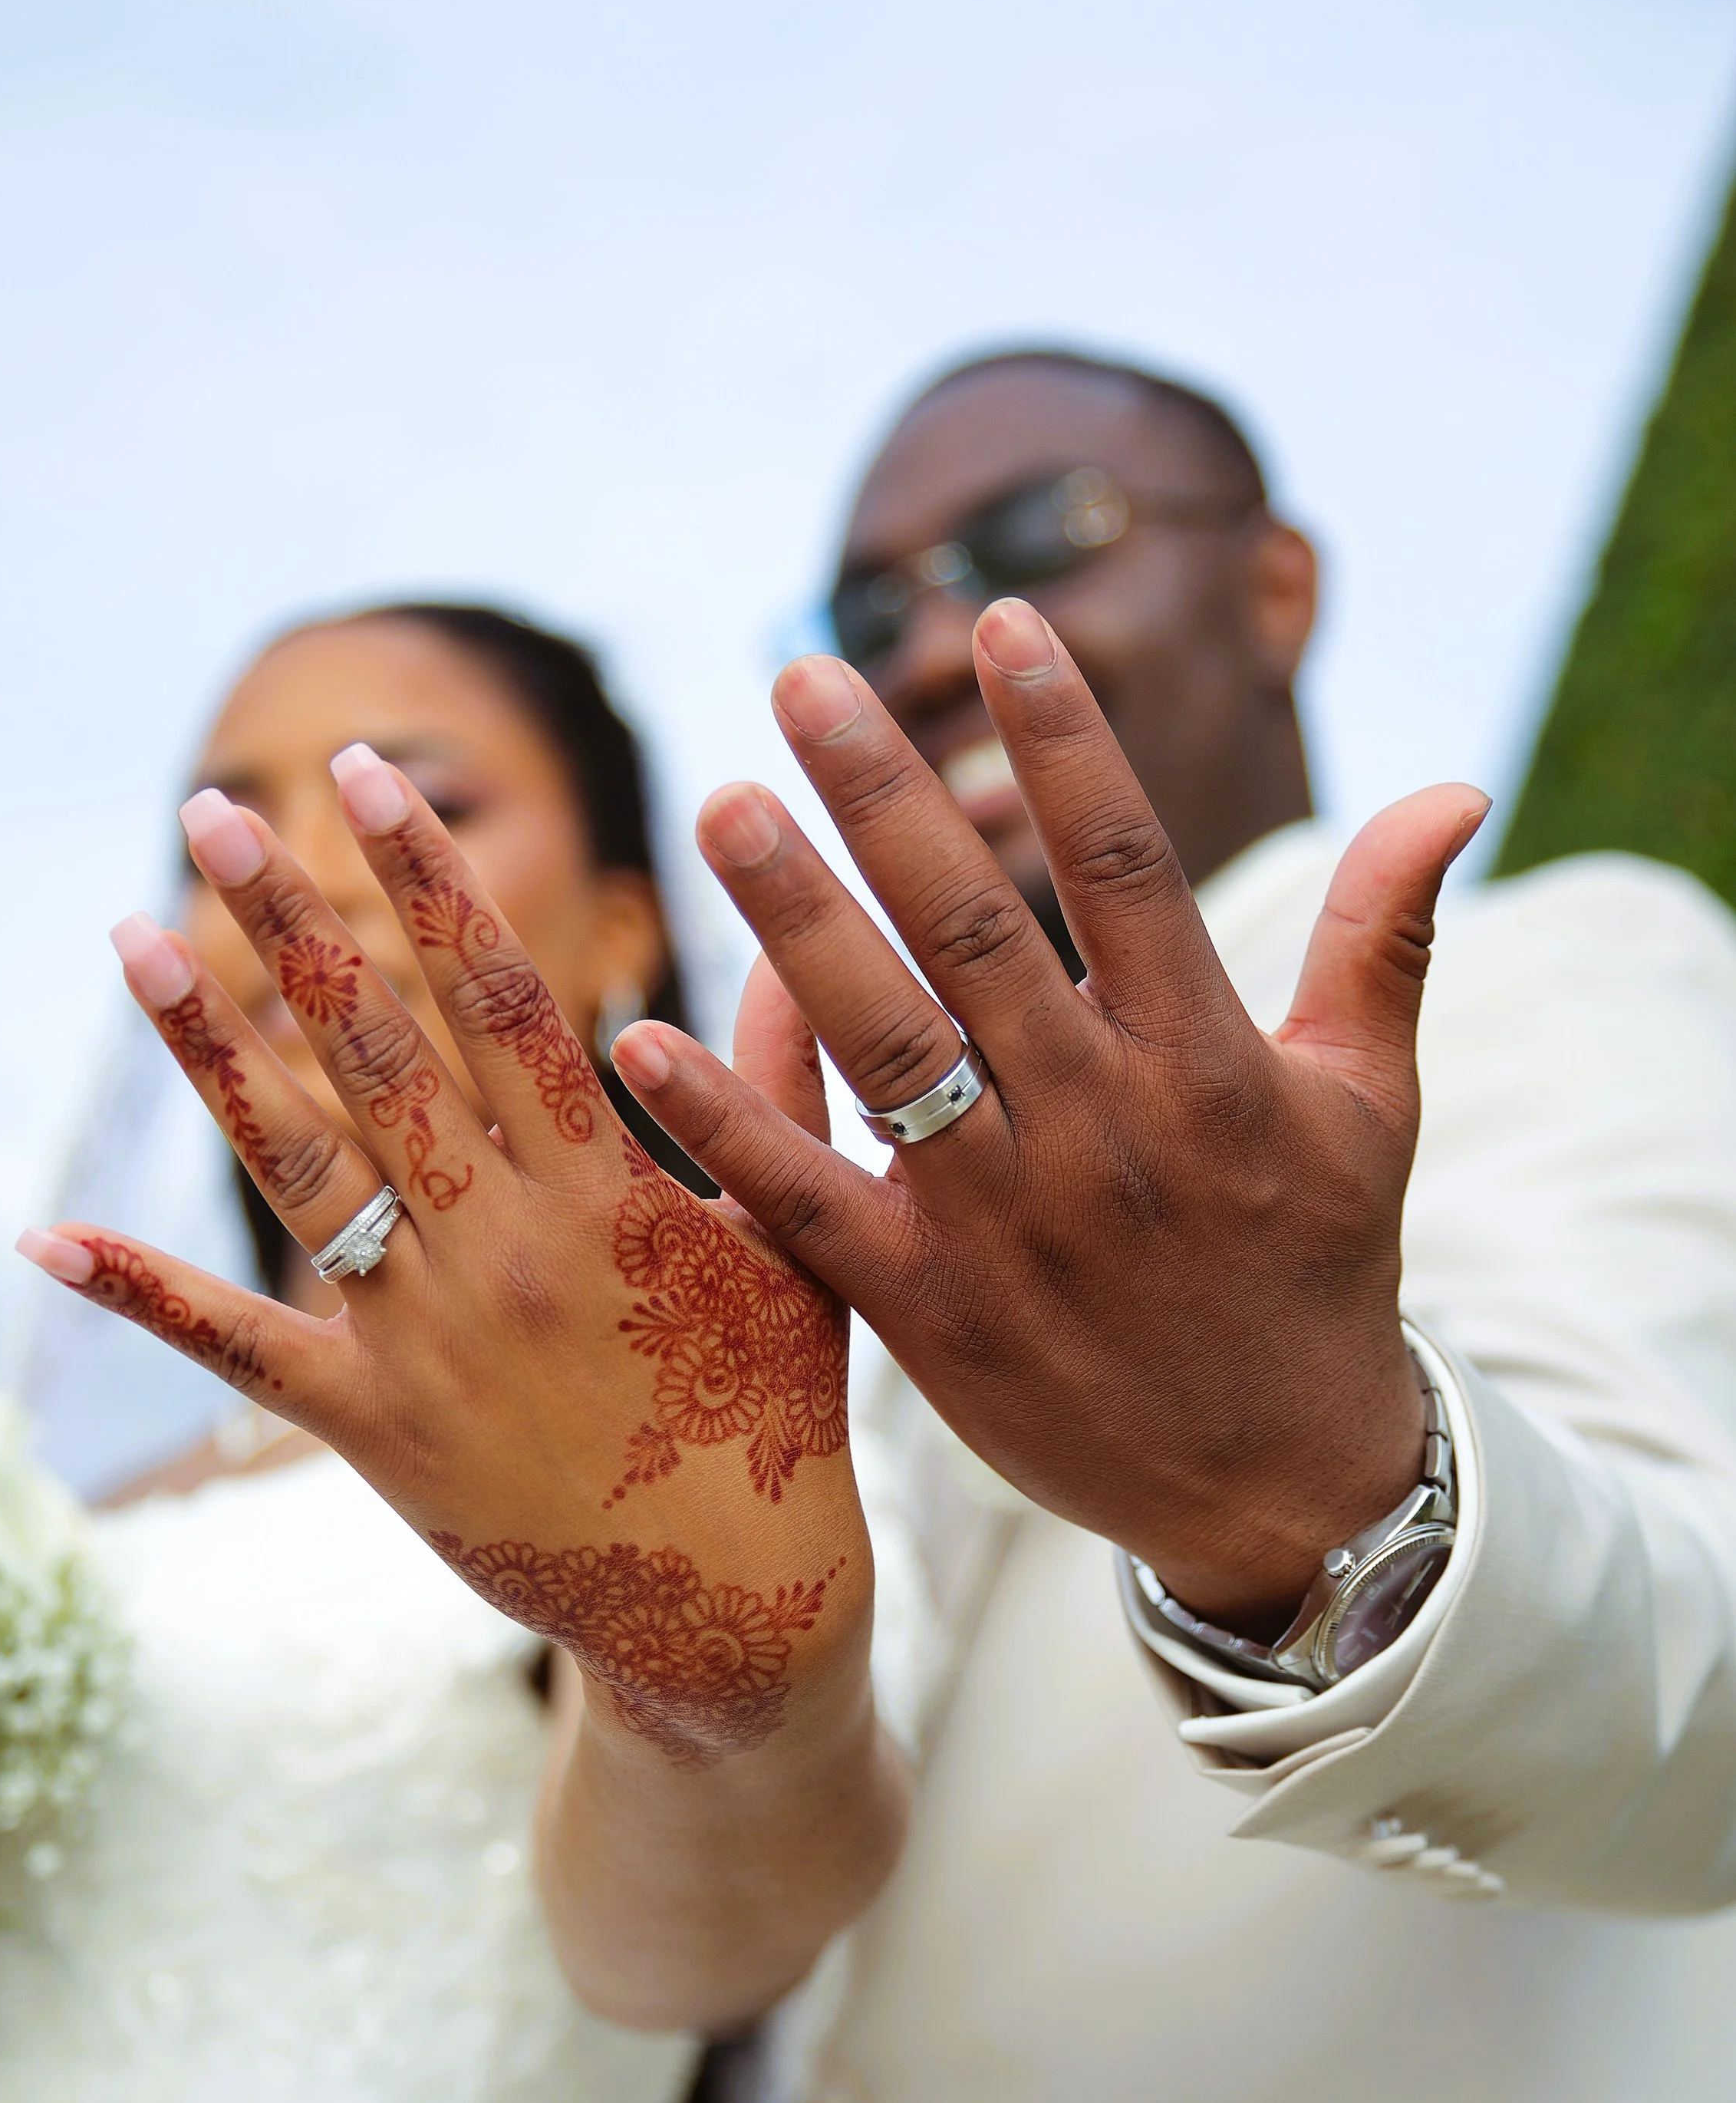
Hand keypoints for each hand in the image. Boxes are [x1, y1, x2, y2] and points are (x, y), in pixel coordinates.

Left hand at [18, 749, 873, 1780]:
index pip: (504, 999)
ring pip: (299, 1168)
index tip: (371, 777)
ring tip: (133, 941)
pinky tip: (47, 1236)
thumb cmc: (775, 1415)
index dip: (431, 880)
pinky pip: (239, 1349)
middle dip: (294, 924)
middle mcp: (504, 1245)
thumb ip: (775, 1093)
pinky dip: (140, 1295)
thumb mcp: (796, 1243)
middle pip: (380, 1053)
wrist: (735, 1604)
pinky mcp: (374, 1429)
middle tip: (219, 814)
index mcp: (606, 1190)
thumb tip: (779, 954)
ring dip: (209, 1052)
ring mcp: (429, 1338)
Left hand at [612, 600, 1487, 1629]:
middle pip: (977, 935)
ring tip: (724, 809)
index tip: (1001, 618)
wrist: (1277, 1484)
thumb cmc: (1317, 1268)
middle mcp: (1103, 1129)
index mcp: (1208, 1063)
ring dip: (796, 926)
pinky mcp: (930, 1311)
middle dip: (886, 800)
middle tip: (803, 680)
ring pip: (887, 1047)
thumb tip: (1454, 787)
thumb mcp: (1371, 1103)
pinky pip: (810, 1204)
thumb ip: (1384, 938)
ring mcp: (1009, 1223)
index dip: (1065, 740)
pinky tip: (647, 1043)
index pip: (1126, 866)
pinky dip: (726, 1128)